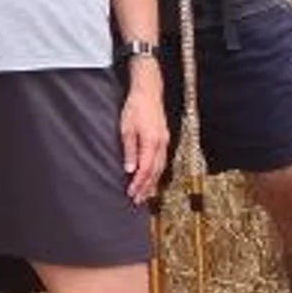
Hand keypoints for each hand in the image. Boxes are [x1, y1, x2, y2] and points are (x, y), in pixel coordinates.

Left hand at [119, 67, 171, 201]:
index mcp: (152, 142)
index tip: (131, 194)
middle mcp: (161, 144)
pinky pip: (162, 161)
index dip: (139, 183)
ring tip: (144, 194)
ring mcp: (165, 142)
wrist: (148, 91)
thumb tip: (130, 170)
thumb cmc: (135, 108)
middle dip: (146, 187)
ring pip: (160, 168)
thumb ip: (129, 150)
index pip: (145, 169)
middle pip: (155, 172)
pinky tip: (151, 178)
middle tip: (137, 201)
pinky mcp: (164, 139)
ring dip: (152, 182)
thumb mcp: (126, 129)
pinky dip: (156, 172)